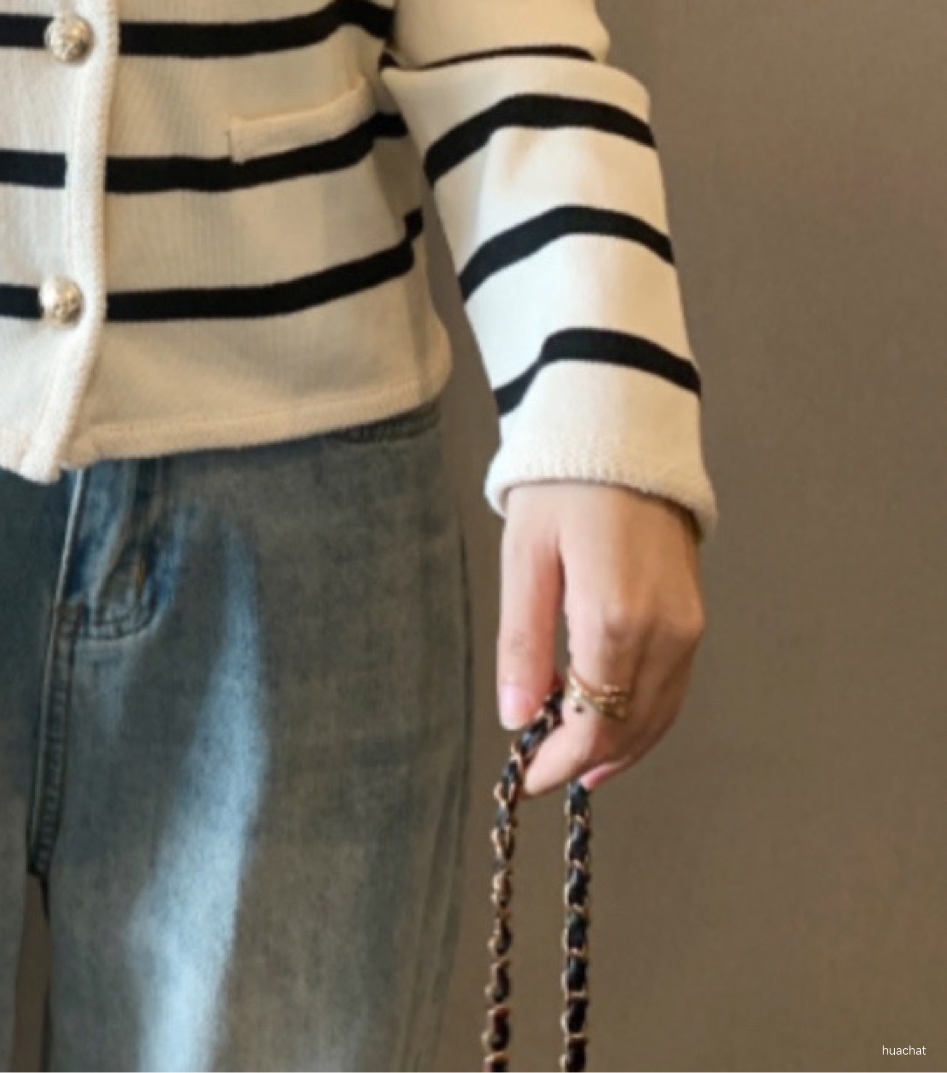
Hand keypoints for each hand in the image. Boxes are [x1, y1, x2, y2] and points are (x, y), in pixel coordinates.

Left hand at [496, 481, 705, 796]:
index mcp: (615, 619)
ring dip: (620, 745)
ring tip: (577, 762)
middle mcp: (664, 632)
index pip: (593, 721)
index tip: (526, 777)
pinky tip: (614, 722)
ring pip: (660, 715)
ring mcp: (688, 627)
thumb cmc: (562, 489)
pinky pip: (674, 687)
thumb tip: (517, 716)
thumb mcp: (524, 558)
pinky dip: (644, 715)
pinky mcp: (695, 617)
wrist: (622, 435)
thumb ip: (523, 642)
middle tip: (545, 773)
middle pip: (631, 727)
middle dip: (587, 758)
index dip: (560, 760)